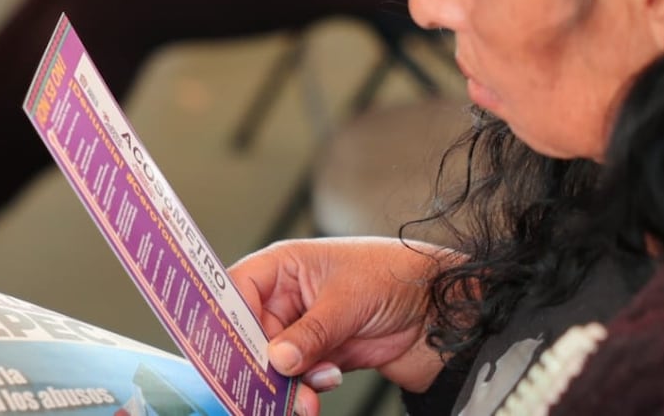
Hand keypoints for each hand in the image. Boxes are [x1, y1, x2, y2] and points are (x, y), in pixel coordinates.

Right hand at [229, 237, 451, 414]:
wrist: (440, 307)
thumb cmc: (395, 274)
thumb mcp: (347, 300)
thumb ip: (309, 332)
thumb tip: (275, 358)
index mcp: (285, 266)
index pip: (236, 291)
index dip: (223, 320)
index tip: (223, 352)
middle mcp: (288, 297)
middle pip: (249, 336)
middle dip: (257, 365)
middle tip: (264, 388)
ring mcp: (304, 328)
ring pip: (272, 364)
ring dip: (283, 385)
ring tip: (304, 396)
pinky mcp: (321, 355)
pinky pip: (297, 379)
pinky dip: (304, 390)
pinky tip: (322, 388)